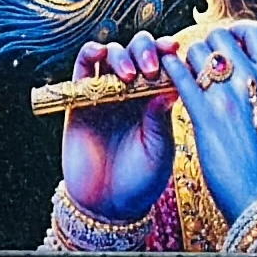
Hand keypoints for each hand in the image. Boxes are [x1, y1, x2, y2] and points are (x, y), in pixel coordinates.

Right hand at [60, 31, 180, 221]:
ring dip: (122, 53)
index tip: (177, 52)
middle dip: (147, 50)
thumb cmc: (142, 180)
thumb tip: (172, 86)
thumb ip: (161, 118)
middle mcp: (134, 90)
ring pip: (112, 53)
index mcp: (158, 98)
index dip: (170, 52)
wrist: (108, 206)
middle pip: (140, 50)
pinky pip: (82, 69)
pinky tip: (97, 54)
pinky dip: (89, 54)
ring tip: (129, 74)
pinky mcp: (79, 100)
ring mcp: (107, 93)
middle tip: (151, 68)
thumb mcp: (159, 150)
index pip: (166, 62)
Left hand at [162, 21, 256, 218]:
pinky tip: (167, 76)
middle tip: (202, 61)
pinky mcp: (204, 115)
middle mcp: (252, 79)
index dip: (235, 32)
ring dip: (188, 59)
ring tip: (187, 73)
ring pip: (197, 53)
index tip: (228, 43)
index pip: (253, 31)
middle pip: (221, 37)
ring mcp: (227, 96)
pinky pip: (180, 78)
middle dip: (208, 44)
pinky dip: (171, 71)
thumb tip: (256, 70)